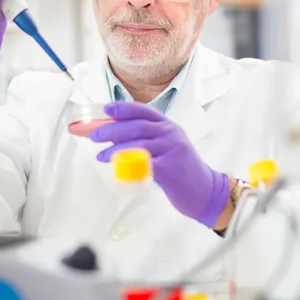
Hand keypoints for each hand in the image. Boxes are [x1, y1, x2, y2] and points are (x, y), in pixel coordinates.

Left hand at [89, 101, 229, 227]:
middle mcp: (171, 133)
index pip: (144, 110)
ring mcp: (172, 149)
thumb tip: (113, 134)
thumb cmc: (180, 170)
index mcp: (168, 125)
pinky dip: (128, 164)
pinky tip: (117, 167)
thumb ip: (145, 139)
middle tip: (94, 135)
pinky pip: (144, 163)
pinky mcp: (170, 168)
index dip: (123, 108)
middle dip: (112, 129)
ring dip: (115, 149)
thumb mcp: (166, 147)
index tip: (107, 109)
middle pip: (137, 126)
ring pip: (138, 144)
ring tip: (100, 155)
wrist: (205, 192)